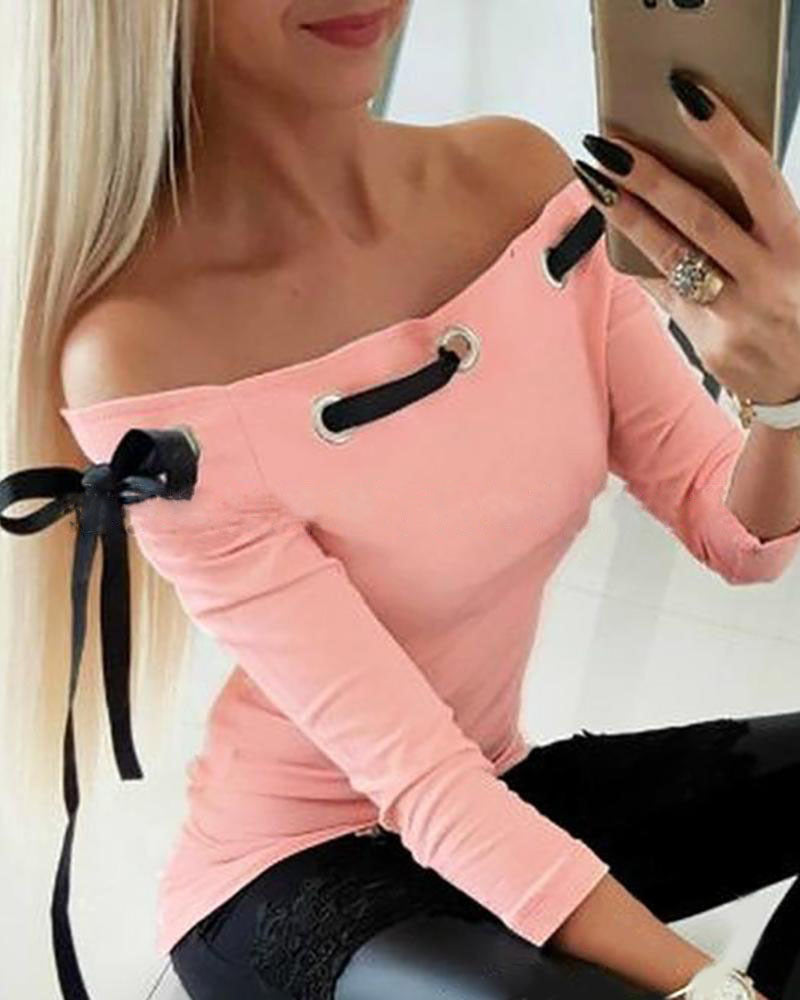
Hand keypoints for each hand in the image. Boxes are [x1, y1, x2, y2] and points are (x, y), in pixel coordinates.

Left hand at [579, 74, 799, 406]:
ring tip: (592, 183)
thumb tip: (691, 181)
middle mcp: (767, 278)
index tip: (686, 97)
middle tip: (605, 144)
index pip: (758, 177)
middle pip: (697, 216)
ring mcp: (737, 315)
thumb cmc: (797, 302)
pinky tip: (613, 239)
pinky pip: (666, 296)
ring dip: (626, 217)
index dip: (724, 135)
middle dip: (647, 176)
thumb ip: (757, 225)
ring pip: (670, 257)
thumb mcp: (794, 255)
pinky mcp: (711, 345)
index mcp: (795, 244)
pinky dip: (640, 266)